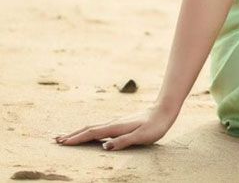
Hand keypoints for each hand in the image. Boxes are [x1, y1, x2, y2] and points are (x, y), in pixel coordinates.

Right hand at [54, 104, 176, 150]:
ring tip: (67, 136)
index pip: (92, 133)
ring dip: (79, 132)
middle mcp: (114, 123)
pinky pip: (101, 127)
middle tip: (56, 139)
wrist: (164, 109)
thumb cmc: (155, 125)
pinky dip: (90, 131)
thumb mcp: (142, 136)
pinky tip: (90, 134)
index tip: (62, 142)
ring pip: (94, 127)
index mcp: (116, 127)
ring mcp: (117, 122)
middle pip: (89, 128)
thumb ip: (124, 141)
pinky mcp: (121, 123)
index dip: (77, 138)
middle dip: (73, 134)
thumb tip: (105, 146)